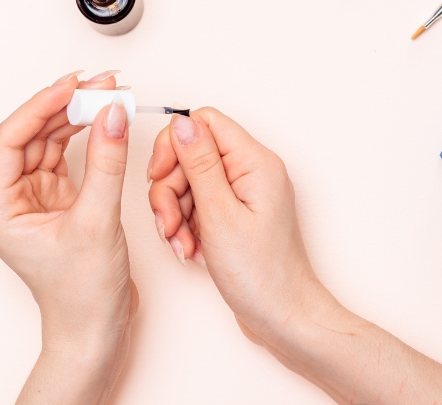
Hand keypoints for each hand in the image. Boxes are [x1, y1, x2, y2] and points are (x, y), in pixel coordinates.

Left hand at [0, 71, 137, 403]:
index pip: (9, 141)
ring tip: (105, 94)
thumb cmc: (81, 295)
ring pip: (49, 140)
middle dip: (62, 105)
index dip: (38, 107)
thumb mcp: (95, 223)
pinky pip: (66, 153)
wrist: (96, 330)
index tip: (69, 86)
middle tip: (96, 84)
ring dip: (76, 115)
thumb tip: (112, 115)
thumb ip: (105, 163)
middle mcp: (12, 198)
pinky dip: (85, 135)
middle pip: (30, 134)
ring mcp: (35, 196)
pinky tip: (102, 120)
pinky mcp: (58, 197)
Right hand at [148, 108, 337, 350]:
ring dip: (175, 212)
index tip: (160, 174)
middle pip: (190, 154)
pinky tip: (189, 248)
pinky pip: (195, 203)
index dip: (174, 143)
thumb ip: (198, 163)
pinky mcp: (232, 212)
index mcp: (254, 162)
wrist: (282, 319)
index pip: (204, 122)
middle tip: (168, 222)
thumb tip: (182, 122)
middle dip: (170, 189)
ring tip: (181, 243)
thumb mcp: (219, 214)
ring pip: (188, 181)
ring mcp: (240, 192)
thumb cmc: (261, 275)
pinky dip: (185, 225)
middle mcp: (249, 170)